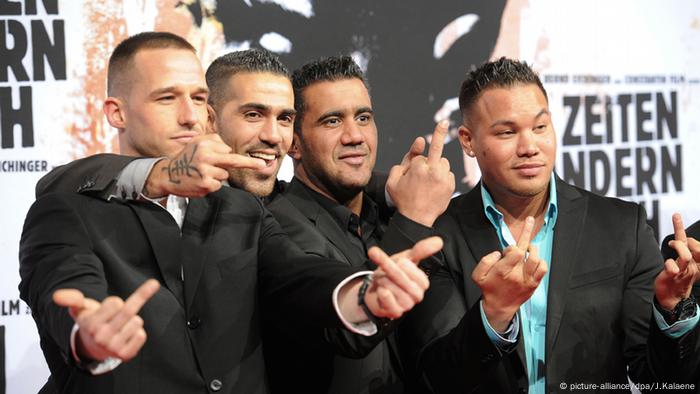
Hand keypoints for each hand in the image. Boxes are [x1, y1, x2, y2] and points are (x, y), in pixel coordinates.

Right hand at [53, 279, 159, 361]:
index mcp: (90, 324)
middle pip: (128, 310)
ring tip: (120, 326)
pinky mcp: (125, 355)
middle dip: (132, 304)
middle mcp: (101, 337)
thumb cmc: (91, 321)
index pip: (115, 302)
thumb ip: (72, 299)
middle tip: (124, 309)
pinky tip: (126, 336)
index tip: (112, 305)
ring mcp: (113, 347)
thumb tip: (57, 296)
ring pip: (137, 322)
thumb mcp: (81, 309)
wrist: (93, 347)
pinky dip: (137, 333)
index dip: (115, 302)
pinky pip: (141, 336)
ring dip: (132, 320)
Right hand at [143, 135, 264, 197]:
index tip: (255, 160)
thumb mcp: (198, 142)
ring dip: (217, 176)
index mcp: (205, 145)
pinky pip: (218, 185)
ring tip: (202, 173)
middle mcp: (205, 156)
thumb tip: (229, 149)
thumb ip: (215, 141)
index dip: (232, 156)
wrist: (169, 174)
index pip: (228, 151)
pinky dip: (212, 185)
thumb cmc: (187, 157)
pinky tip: (201, 181)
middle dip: (249, 163)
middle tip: (262, 164)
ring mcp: (205, 171)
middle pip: (233, 161)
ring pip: (224, 175)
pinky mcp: (205, 184)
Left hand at [339, 236, 442, 321]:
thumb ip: (421, 250)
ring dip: (382, 280)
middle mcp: (417, 295)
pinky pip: (388, 301)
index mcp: (422, 282)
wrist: (375, 292)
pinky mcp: (395, 312)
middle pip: (401, 278)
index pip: (415, 271)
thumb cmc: (392, 275)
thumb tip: (439, 241)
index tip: (398, 262)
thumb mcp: (406, 258)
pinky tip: (382, 290)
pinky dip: (383, 293)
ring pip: (391, 287)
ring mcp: (407, 305)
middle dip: (388, 268)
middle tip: (383, 266)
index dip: (403, 264)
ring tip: (382, 281)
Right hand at [386, 121, 455, 226]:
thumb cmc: (402, 199)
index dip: (414, 164)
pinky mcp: (451, 185)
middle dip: (439, 135)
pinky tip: (436, 188)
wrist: (416, 219)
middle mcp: (433, 170)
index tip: (418, 162)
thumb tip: (420, 141)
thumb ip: (404, 159)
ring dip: (438, 167)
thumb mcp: (394, 180)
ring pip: (444, 163)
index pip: (419, 156)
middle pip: (437, 152)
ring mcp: (443, 178)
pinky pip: (449, 174)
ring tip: (430, 181)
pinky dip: (443, 178)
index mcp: (417, 167)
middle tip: (445, 122)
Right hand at [472, 217, 546, 331]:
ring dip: (533, 249)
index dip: (512, 247)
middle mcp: (517, 275)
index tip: (507, 251)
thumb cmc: (489, 288)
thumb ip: (485, 261)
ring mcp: (527, 280)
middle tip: (530, 220)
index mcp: (503, 271)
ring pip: (536, 258)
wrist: (500, 307)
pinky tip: (534, 260)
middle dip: (527, 233)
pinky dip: (540, 261)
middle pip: (526, 250)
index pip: (514, 251)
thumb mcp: (477, 276)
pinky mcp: (534, 284)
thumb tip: (499, 253)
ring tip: (529, 247)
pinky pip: (542, 269)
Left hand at [655, 213, 699, 309]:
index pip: (691, 242)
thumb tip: (677, 239)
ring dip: (677, 248)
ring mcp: (683, 272)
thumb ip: (680, 251)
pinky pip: (673, 268)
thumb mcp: (679, 263)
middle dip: (680, 239)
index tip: (675, 215)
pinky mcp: (674, 278)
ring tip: (670, 247)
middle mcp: (690, 265)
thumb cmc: (674, 280)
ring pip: (685, 256)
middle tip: (671, 242)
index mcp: (691, 261)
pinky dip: (669, 264)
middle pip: (690, 247)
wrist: (672, 299)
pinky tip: (667, 266)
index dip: (680, 227)